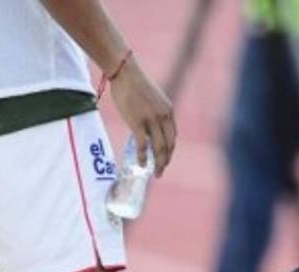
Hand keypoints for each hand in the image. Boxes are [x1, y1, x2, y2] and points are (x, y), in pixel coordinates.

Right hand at [109, 56, 175, 175]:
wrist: (125, 71)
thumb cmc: (135, 82)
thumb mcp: (153, 98)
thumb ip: (156, 112)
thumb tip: (151, 125)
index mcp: (169, 111)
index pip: (173, 137)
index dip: (170, 150)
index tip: (165, 158)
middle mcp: (163, 117)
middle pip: (168, 145)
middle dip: (166, 161)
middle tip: (161, 172)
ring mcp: (151, 120)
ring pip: (158, 148)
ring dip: (158, 163)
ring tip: (156, 173)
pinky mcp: (137, 122)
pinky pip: (143, 145)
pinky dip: (144, 157)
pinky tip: (143, 165)